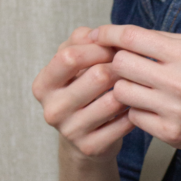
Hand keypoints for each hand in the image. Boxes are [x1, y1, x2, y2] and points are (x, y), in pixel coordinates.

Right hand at [32, 26, 134, 159]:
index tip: (114, 47)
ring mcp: (70, 131)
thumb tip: (98, 33)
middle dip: (120, 66)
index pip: (69, 57)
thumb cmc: (82, 89)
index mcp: (44, 85)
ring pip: (113, 100)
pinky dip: (136, 110)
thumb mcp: (75, 62)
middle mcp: (52, 109)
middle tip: (132, 66)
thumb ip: (82, 41)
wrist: (85, 135)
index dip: (98, 47)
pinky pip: (124, 122)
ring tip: (136, 83)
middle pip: (97, 76)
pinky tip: (136, 105)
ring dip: (131, 88)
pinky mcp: (91, 147)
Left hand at [89, 24, 180, 164]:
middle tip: (122, 64)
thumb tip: (131, 35)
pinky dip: (136, 110)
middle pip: (121, 63)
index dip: (109, 34)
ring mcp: (174, 109)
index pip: (133, 37)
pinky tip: (150, 106)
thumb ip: (169, 40)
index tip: (98, 34)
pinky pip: (133, 116)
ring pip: (121, 91)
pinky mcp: (170, 133)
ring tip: (138, 87)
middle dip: (116, 61)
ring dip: (124, 87)